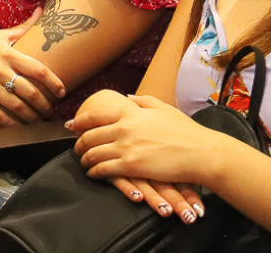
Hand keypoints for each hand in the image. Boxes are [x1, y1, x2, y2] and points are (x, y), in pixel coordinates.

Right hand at [0, 9, 66, 126]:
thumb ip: (23, 27)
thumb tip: (42, 10)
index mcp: (8, 53)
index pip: (39, 70)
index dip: (54, 82)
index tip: (62, 92)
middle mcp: (0, 69)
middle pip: (30, 92)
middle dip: (44, 105)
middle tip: (50, 111)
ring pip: (16, 107)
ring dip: (31, 117)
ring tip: (38, 121)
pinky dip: (11, 124)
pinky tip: (18, 128)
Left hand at [71, 93, 227, 190]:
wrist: (199, 152)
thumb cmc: (184, 130)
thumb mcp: (162, 107)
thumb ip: (142, 101)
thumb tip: (128, 96)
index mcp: (130, 112)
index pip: (96, 115)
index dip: (80, 120)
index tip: (72, 125)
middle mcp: (124, 127)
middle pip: (90, 135)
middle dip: (79, 143)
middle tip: (76, 148)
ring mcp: (126, 147)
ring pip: (94, 153)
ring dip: (85, 159)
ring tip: (83, 162)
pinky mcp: (131, 166)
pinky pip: (103, 169)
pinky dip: (94, 172)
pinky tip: (93, 174)